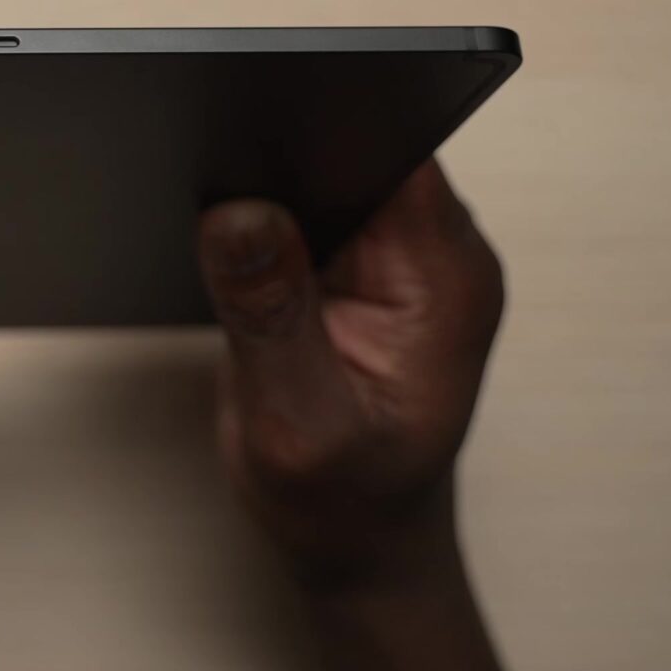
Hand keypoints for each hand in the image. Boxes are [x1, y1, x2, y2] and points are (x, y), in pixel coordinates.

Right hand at [194, 160, 505, 585]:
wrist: (359, 543)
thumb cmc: (342, 501)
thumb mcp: (295, 420)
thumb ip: (270, 313)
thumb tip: (236, 210)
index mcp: (447, 278)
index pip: (390, 147)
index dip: (315, 127)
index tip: (247, 147)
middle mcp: (438, 252)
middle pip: (354, 142)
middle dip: (279, 163)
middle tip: (223, 222)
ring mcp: (401, 255)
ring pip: (323, 167)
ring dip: (268, 195)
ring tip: (236, 263)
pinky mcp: (362, 262)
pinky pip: (308, 203)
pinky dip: (267, 226)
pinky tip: (241, 272)